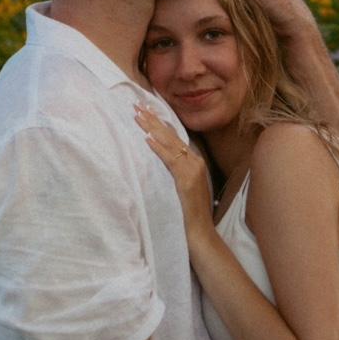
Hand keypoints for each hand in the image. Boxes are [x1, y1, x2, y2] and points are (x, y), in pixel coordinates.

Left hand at [134, 104, 213, 237]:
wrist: (201, 234)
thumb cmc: (190, 215)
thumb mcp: (184, 188)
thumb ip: (177, 173)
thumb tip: (162, 162)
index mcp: (195, 162)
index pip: (175, 137)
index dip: (160, 123)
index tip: (147, 111)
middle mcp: (195, 162)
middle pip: (171, 135)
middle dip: (153, 119)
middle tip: (137, 105)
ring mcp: (193, 170)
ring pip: (170, 143)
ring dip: (152, 128)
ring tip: (138, 115)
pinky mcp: (186, 180)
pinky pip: (170, 160)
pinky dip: (159, 148)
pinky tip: (148, 139)